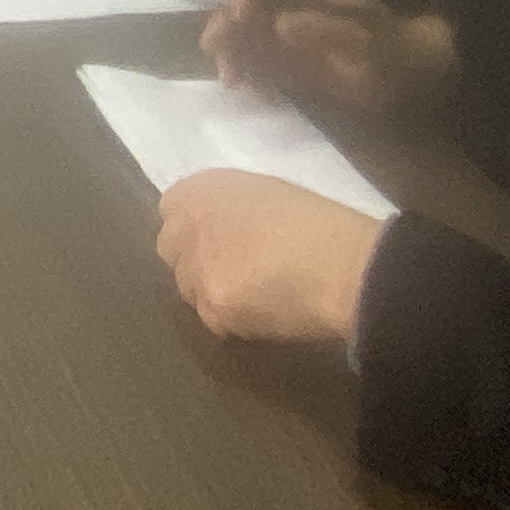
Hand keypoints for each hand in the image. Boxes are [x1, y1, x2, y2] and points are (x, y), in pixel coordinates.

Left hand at [153, 170, 382, 344]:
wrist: (338, 264)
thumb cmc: (316, 221)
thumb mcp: (265, 193)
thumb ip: (231, 208)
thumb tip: (227, 230)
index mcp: (201, 189)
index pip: (172, 209)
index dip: (196, 227)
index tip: (218, 237)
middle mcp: (187, 226)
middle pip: (172, 252)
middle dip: (195, 260)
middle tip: (233, 269)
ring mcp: (196, 270)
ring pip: (190, 290)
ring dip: (213, 292)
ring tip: (256, 293)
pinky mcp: (212, 310)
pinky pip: (214, 320)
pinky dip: (234, 319)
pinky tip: (267, 312)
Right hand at [200, 0, 457, 118]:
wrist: (422, 78)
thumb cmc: (400, 55)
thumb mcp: (373, 43)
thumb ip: (328, 31)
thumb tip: (279, 24)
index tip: (241, 22)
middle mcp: (295, 7)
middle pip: (245, 5)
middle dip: (228, 32)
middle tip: (227, 68)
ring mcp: (292, 37)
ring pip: (245, 36)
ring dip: (234, 57)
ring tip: (238, 86)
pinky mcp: (294, 65)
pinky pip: (260, 64)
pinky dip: (253, 78)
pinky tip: (264, 98)